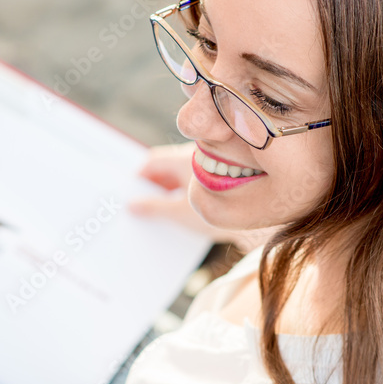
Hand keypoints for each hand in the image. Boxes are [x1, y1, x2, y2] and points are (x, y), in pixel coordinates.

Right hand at [128, 142, 273, 252]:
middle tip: (138, 203)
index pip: (152, 161)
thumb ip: (153, 207)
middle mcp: (194, 159)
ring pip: (179, 176)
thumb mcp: (178, 213)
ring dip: (167, 190)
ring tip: (156, 211)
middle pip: (165, 168)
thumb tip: (132, 205)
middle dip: (152, 184)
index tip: (130, 191)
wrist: (252, 223)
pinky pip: (191, 183)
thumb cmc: (216, 214)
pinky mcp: (216, 182)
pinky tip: (177, 212)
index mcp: (182, 160)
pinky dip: (181, 193)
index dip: (139, 175)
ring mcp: (206, 171)